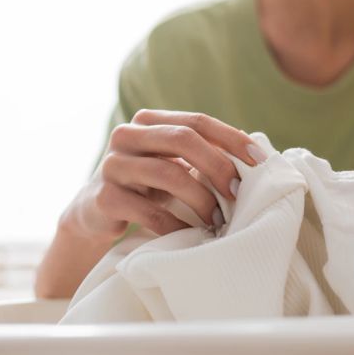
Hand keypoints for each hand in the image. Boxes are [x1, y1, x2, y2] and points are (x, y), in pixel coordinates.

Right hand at [62, 110, 263, 241]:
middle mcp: (126, 135)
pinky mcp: (104, 198)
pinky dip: (176, 224)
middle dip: (217, 165)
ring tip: (217, 218)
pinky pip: (149, 210)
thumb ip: (202, 152)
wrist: (94, 213)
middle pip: (182, 139)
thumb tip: (253, 151)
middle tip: (237, 192)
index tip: (259, 159)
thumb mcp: (171, 162)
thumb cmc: (146, 185)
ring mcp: (112, 165)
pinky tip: (190, 234)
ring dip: (200, 198)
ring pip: (168, 174)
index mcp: (148, 121)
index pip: (197, 121)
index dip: (231, 138)